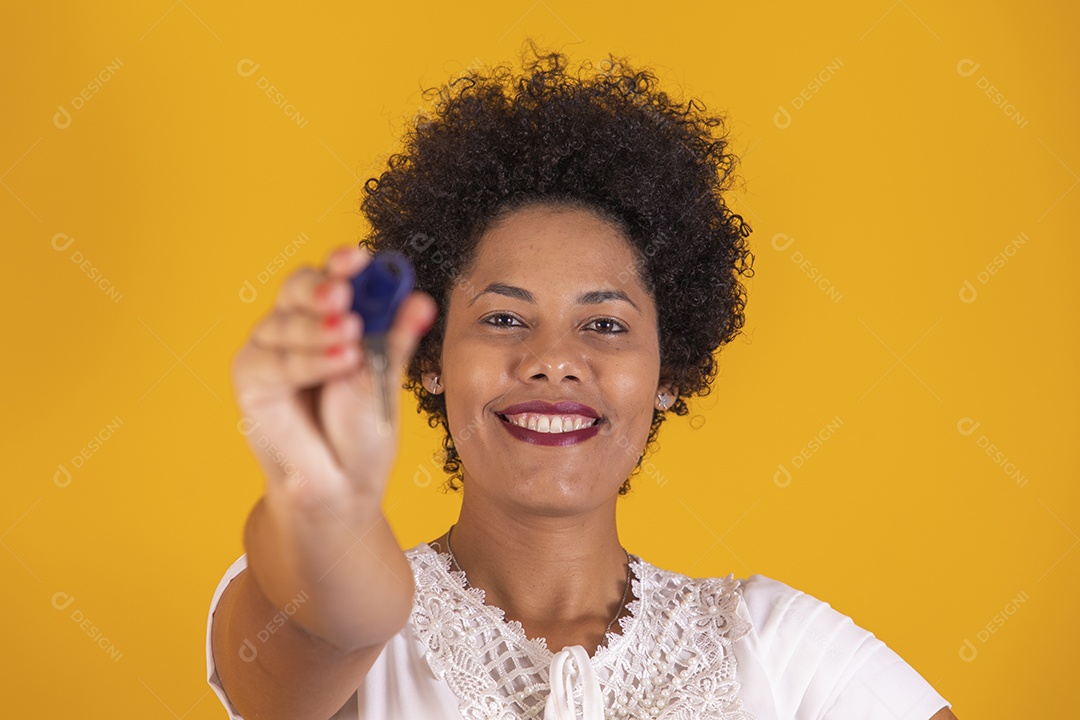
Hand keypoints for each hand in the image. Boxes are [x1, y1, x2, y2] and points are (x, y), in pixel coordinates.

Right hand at [230, 245, 436, 508]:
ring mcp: (271, 348)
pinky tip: (339, 360)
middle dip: (321, 287)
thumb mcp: (385, 377)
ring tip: (352, 340)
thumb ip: (395, 338)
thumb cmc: (363, 428)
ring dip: (319, 329)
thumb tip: (420, 299)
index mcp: (333, 315)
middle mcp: (298, 324)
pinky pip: (273, 359)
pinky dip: (308, 359)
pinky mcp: (251, 378)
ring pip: (286, 321)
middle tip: (344, 295)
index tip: (360, 257)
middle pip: (297, 286)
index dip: (342, 262)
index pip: (333, 276)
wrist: (344, 481)